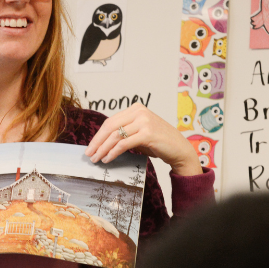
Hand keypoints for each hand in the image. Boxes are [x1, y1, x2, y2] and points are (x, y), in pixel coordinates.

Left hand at [85, 103, 202, 176]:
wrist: (179, 149)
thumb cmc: (159, 142)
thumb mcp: (139, 133)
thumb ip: (124, 133)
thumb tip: (101, 142)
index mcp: (136, 109)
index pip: (110, 121)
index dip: (98, 135)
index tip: (90, 146)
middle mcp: (139, 112)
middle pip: (110, 127)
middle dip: (97, 142)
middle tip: (89, 154)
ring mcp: (144, 121)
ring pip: (115, 136)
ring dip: (103, 149)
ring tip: (96, 159)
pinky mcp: (147, 133)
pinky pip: (124, 144)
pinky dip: (113, 152)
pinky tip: (107, 159)